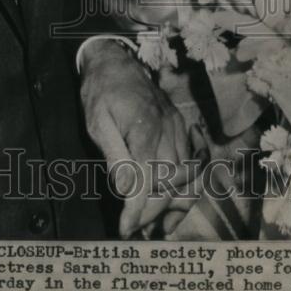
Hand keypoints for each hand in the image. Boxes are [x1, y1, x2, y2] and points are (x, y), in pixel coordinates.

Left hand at [79, 39, 193, 237]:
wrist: (116, 60)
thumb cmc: (101, 91)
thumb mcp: (98, 122)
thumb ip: (113, 155)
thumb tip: (124, 190)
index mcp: (145, 130)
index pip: (146, 181)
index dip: (137, 210)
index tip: (125, 230)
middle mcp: (168, 131)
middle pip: (169, 184)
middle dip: (152, 211)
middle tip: (133, 229)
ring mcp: (179, 129)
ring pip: (186, 177)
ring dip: (172, 204)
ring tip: (158, 228)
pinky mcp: (181, 128)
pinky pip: (192, 164)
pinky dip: (185, 187)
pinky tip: (173, 204)